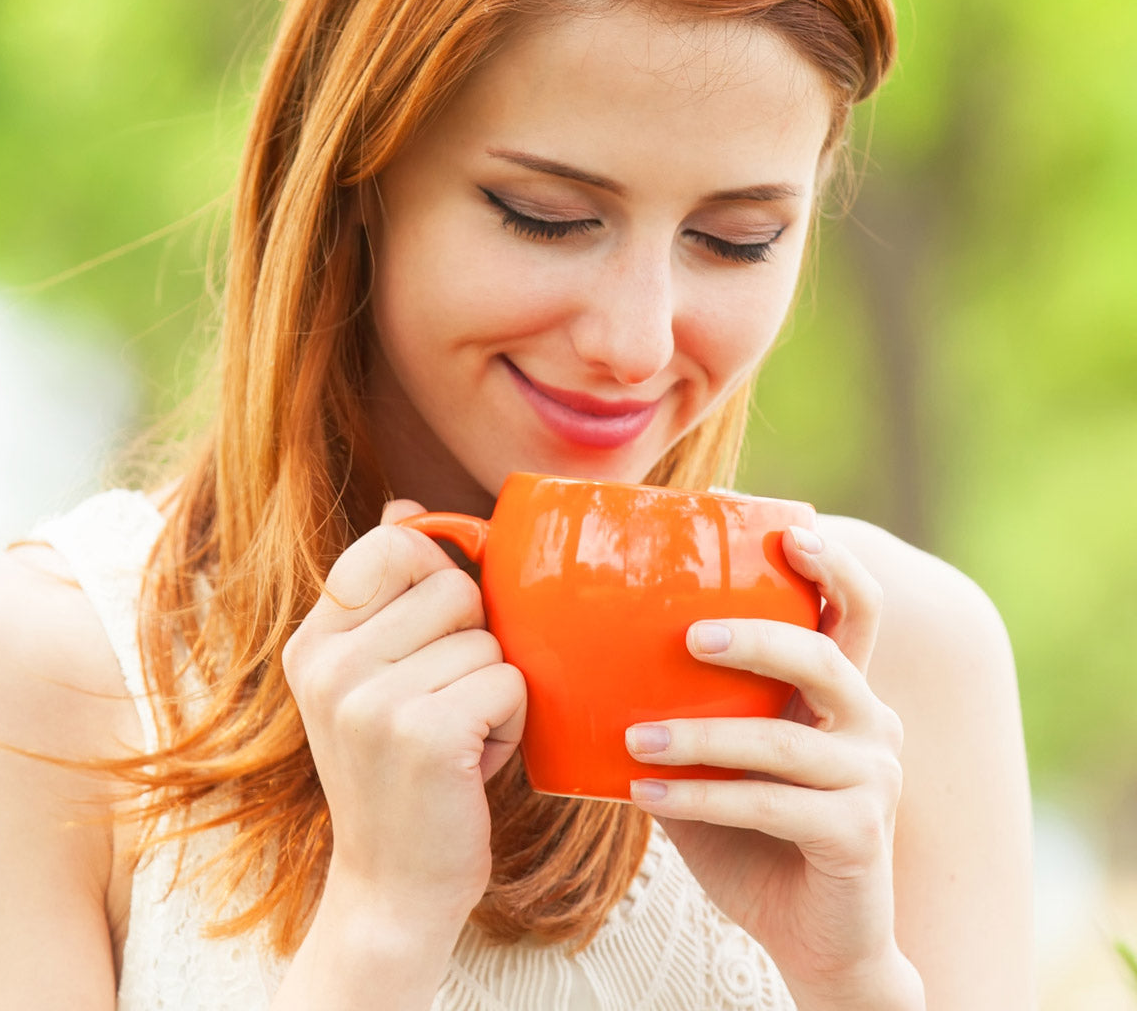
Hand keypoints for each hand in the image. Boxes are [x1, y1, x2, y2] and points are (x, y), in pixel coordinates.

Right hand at [282, 500, 525, 924]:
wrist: (393, 886)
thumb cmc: (399, 769)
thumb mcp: (371, 677)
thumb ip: (386, 594)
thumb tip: (406, 506)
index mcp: (314, 643)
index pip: (393, 544)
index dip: (438, 573)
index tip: (440, 624)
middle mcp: (330, 665)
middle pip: (454, 586)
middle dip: (474, 640)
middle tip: (445, 698)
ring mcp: (371, 699)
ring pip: (489, 637)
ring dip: (493, 688)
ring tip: (457, 735)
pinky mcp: (424, 733)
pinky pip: (509, 680)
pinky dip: (511, 721)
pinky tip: (475, 761)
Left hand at [626, 526, 921, 1006]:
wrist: (809, 938)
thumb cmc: (754, 834)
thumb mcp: (722, 759)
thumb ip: (689, 707)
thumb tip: (593, 654)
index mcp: (842, 692)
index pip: (855, 608)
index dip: (830, 562)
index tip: (785, 527)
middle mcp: (871, 722)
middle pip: (826, 653)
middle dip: (757, 635)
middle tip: (690, 637)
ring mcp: (872, 778)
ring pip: (783, 736)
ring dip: (702, 734)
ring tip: (636, 734)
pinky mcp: (858, 833)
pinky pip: (767, 803)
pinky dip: (701, 797)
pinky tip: (644, 796)